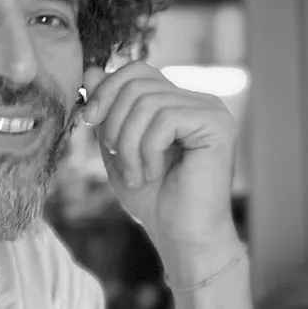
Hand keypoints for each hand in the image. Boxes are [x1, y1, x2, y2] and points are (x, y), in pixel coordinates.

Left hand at [82, 62, 238, 255]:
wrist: (183, 239)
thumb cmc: (154, 201)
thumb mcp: (118, 149)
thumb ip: (108, 111)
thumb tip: (92, 69)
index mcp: (178, 104)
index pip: (137, 71)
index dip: (107, 89)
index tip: (89, 120)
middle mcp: (199, 102)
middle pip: (138, 81)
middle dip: (114, 120)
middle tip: (117, 156)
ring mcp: (212, 111)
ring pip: (148, 102)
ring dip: (129, 144)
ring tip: (137, 174)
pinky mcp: (218, 126)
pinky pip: (165, 119)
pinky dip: (148, 150)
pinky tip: (154, 173)